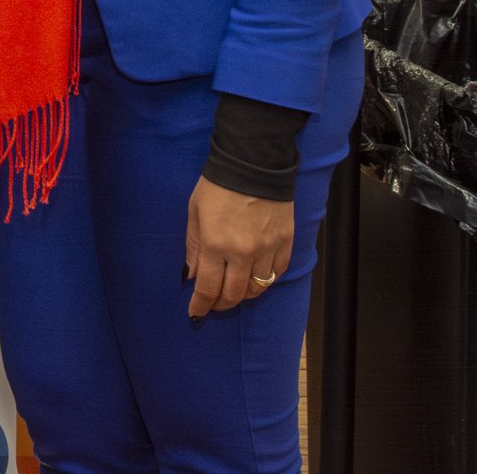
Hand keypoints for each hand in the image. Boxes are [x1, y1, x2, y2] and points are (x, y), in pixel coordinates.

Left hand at [185, 175, 293, 317]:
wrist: (253, 163)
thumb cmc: (217, 185)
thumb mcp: (195, 212)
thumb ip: (194, 247)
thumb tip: (192, 276)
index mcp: (216, 245)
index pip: (209, 288)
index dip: (201, 305)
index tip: (196, 313)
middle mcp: (243, 253)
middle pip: (235, 294)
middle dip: (222, 304)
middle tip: (214, 304)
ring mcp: (267, 249)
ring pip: (258, 288)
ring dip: (244, 295)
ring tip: (234, 293)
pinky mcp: (285, 242)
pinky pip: (277, 273)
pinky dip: (266, 280)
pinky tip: (256, 278)